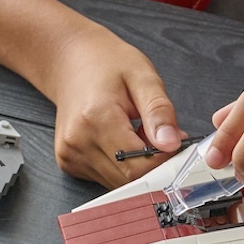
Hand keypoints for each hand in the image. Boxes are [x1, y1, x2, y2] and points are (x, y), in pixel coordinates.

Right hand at [41, 25, 185, 185]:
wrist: (71, 61)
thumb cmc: (106, 64)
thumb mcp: (143, 77)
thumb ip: (159, 112)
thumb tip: (171, 143)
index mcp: (96, 118)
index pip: (138, 164)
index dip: (163, 159)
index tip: (174, 141)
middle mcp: (77, 141)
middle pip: (128, 178)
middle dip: (150, 162)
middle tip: (155, 133)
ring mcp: (70, 155)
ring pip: (118, 182)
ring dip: (136, 164)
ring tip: (135, 133)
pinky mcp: (69, 163)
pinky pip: (106, 177)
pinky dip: (121, 165)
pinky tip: (119, 140)